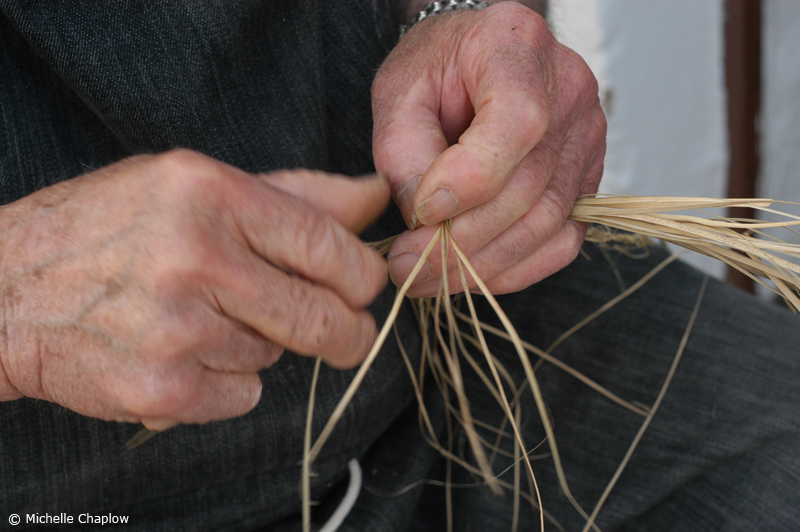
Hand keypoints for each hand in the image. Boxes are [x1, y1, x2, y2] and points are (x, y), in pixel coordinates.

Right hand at [0, 150, 388, 428]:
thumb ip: (298, 195)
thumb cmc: (114, 227)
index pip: (329, 247)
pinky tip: (183, 352)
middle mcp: (195, 258)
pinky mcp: (162, 389)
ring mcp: (177, 329)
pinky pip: (244, 395)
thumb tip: (377, 198)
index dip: (362, 276)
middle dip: (347, 332)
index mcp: (211, 194)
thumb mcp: (198, 185)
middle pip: (323, 317)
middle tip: (341, 332)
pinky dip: (229, 382)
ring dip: (262, 344)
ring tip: (203, 317)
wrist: (10, 288)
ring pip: (278, 355)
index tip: (364, 288)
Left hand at [373, 2, 605, 296]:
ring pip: (546, 222)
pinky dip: (515, 269)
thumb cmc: (433, 71)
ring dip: (483, 264)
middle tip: (407, 267)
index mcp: (516, 45)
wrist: (468, 62)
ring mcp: (586, 136)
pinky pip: (561, 240)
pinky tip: (470, 274)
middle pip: (530, 186)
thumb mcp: (398, 94)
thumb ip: (406, 153)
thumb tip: (428, 221)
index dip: (471, 180)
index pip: (519, 122)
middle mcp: (566, 88)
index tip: (421, 213)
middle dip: (462, 241)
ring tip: (428, 277)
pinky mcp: (586, 178)